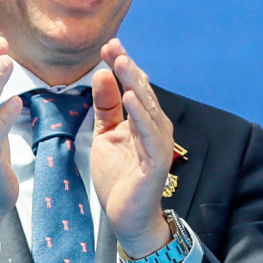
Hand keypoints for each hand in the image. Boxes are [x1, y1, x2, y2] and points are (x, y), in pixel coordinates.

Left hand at [90, 38, 175, 258]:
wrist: (127, 217)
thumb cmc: (119, 177)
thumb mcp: (106, 135)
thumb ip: (106, 106)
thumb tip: (104, 73)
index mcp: (144, 121)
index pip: (134, 87)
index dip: (121, 65)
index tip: (107, 44)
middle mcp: (156, 128)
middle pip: (143, 92)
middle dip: (127, 69)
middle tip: (113, 46)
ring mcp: (158, 144)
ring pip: (148, 108)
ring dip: (135, 85)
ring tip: (122, 63)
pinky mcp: (157, 162)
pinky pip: (149, 135)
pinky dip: (141, 116)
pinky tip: (131, 99)